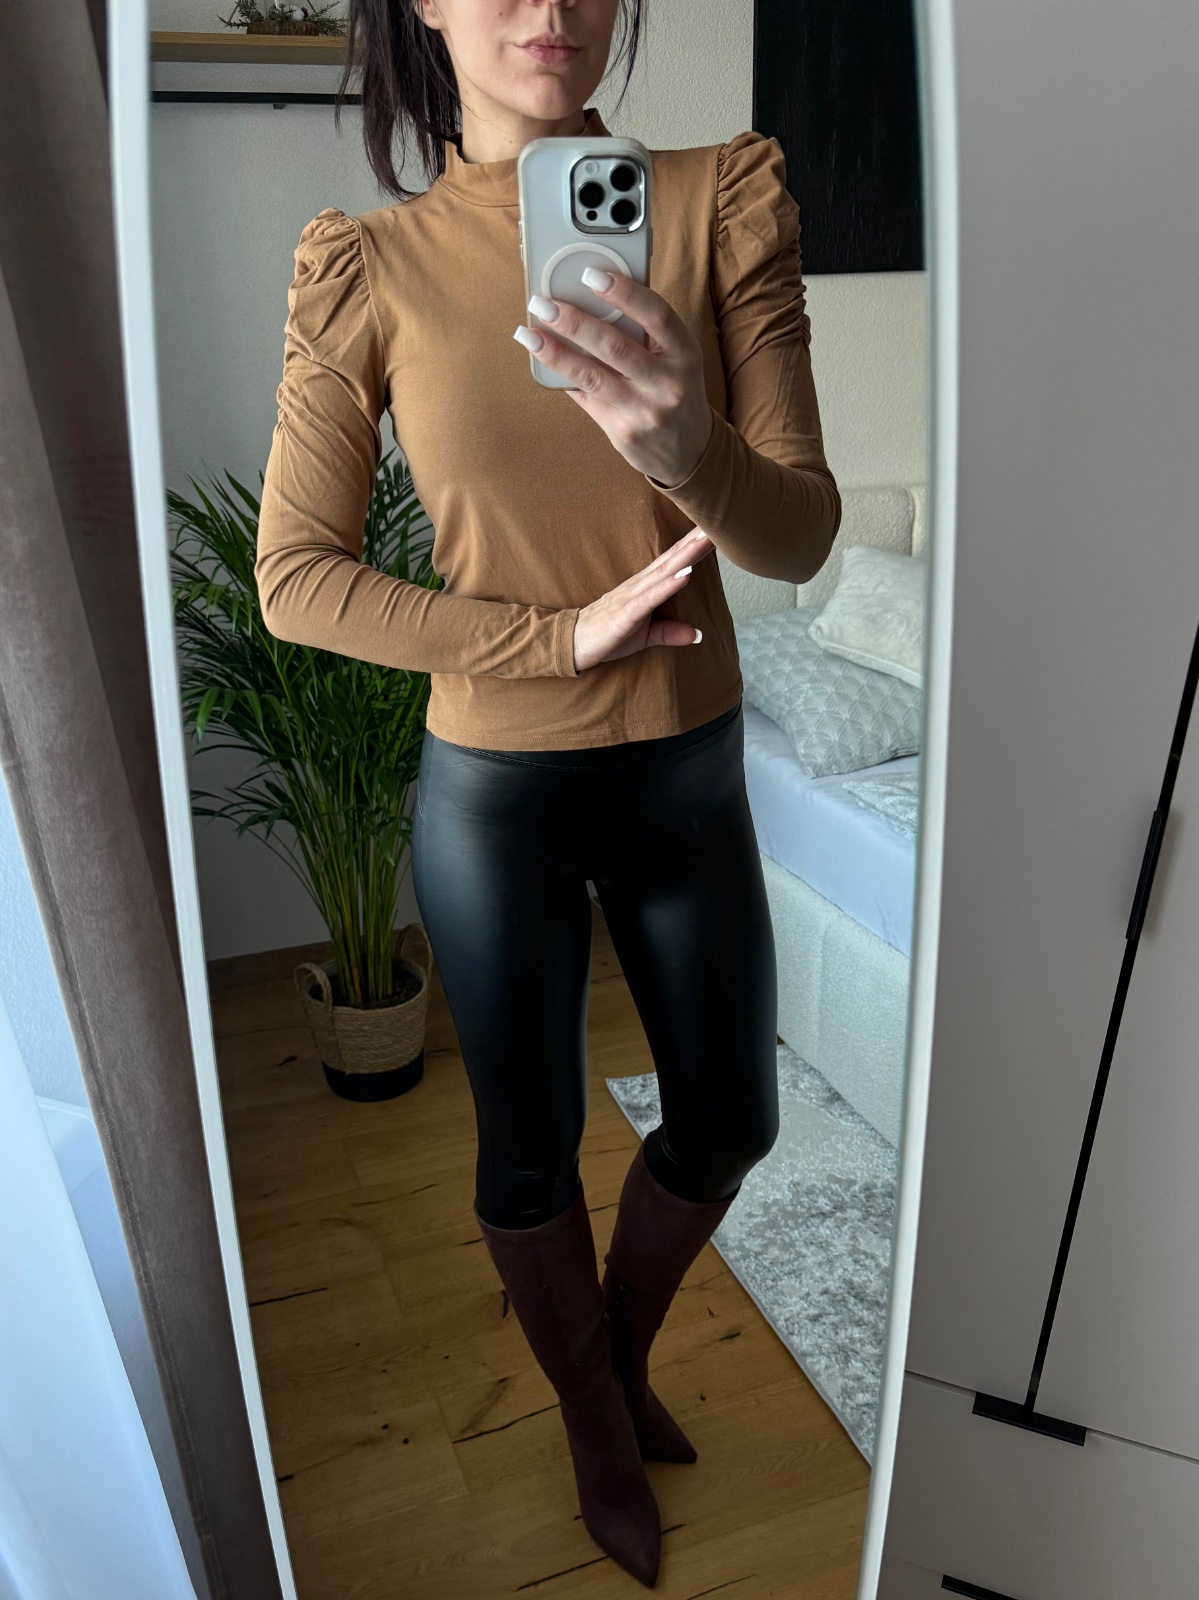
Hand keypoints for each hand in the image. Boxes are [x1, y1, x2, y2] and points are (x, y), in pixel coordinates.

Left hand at [515, 270, 714, 488]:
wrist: (689, 451)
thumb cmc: (675, 391)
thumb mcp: (676, 359)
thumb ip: (643, 334)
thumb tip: (588, 301)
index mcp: (685, 353)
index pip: (657, 315)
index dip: (624, 293)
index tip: (591, 274)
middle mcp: (668, 383)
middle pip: (615, 346)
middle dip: (574, 322)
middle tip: (542, 303)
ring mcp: (645, 411)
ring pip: (593, 376)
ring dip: (556, 352)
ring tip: (528, 334)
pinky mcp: (623, 432)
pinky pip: (587, 398)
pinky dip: (563, 377)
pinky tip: (542, 361)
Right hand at [573, 527, 713, 672]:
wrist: (572, 644)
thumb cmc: (606, 635)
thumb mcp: (644, 637)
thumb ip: (670, 632)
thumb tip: (697, 635)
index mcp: (645, 587)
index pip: (674, 562)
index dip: (694, 546)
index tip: (714, 530)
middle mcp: (640, 584)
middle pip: (673, 559)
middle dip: (696, 540)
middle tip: (717, 521)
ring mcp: (633, 596)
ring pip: (665, 571)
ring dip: (687, 555)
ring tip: (706, 539)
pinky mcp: (627, 613)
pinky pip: (651, 597)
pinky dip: (669, 585)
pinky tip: (684, 576)